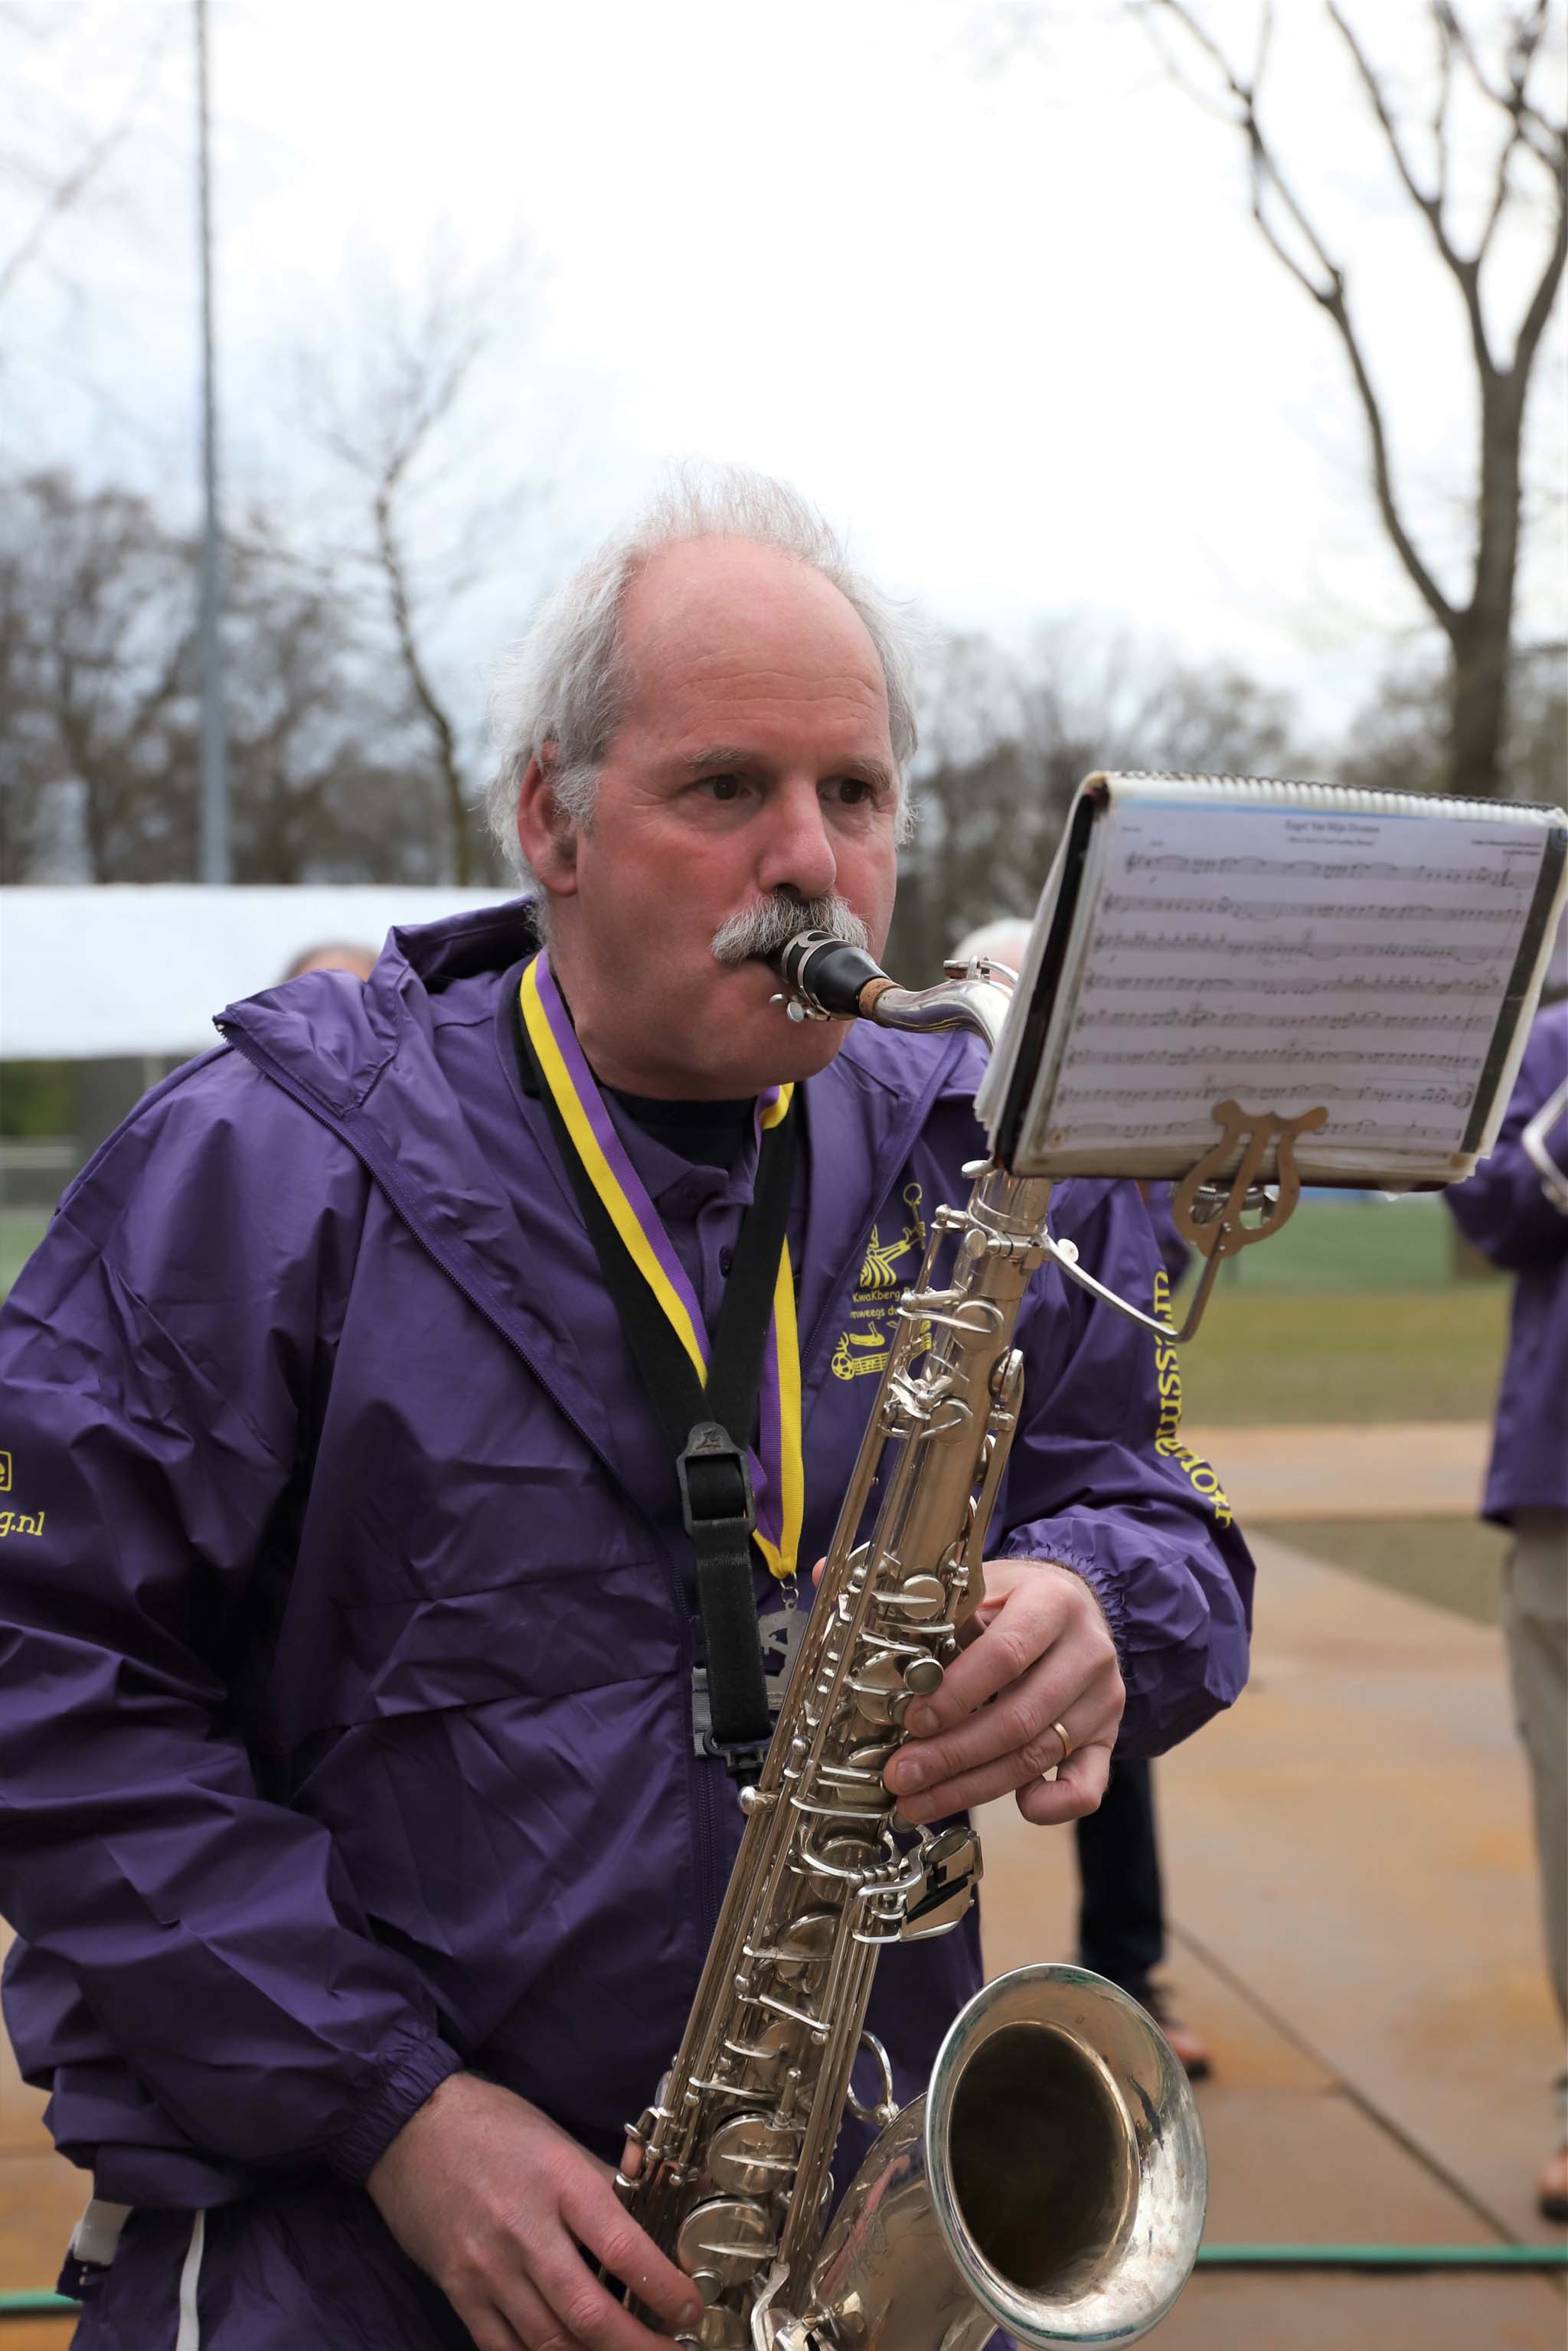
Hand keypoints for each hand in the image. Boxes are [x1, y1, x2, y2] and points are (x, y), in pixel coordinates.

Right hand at [366, 2072, 704, 2349]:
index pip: (622, 2247)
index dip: (662, 2287)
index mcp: (559, 2182)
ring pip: (549, 2341)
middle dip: (638, 2345)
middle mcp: (524, 2230)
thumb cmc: (494, 2127)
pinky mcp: (458, 2291)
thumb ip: (610, 2179)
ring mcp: (488, 2268)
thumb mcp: (559, 2141)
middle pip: (588, 2312)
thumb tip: (674, 2189)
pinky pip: (502, 2348)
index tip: (691, 2306)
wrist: (410, 2125)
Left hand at [880, 1558, 1122, 1826]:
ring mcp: (1101, 1699)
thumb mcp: (973, 1581)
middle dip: (951, 1755)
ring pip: (1039, 1756)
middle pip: (1018, 1717)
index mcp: (1050, 1603)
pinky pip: (1089, 1786)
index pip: (1005, 1653)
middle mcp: (1085, 1652)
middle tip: (899, 1776)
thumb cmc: (1012, 1598)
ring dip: (974, 1786)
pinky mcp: (1108, 1736)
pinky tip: (1017, 1808)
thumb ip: (911, 1590)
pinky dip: (1052, 1804)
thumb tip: (827, 1574)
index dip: (955, 1693)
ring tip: (918, 1801)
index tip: (910, 1719)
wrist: (1081, 1605)